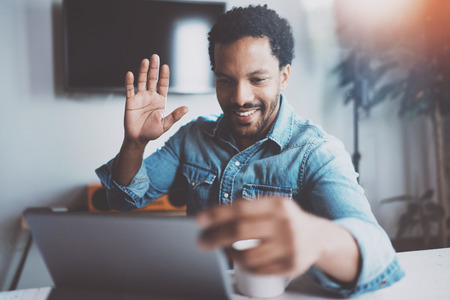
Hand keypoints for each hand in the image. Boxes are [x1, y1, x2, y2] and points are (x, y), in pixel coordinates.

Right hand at [124, 55, 187, 147]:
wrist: (138, 138)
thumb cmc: (152, 132)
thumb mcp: (166, 124)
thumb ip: (175, 115)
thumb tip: (186, 108)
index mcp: (160, 100)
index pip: (163, 85)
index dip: (164, 76)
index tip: (166, 66)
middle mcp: (150, 96)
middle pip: (152, 79)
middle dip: (154, 69)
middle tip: (155, 57)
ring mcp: (140, 97)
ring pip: (142, 81)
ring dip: (143, 71)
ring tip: (145, 61)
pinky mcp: (130, 101)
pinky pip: (130, 89)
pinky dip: (129, 82)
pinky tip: (130, 74)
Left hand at [196, 198, 322, 277]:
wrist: (318, 237)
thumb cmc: (287, 220)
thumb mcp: (273, 206)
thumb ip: (248, 208)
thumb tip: (212, 217)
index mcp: (278, 205)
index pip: (240, 209)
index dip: (217, 214)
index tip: (200, 220)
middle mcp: (285, 224)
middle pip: (240, 231)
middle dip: (215, 237)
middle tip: (201, 242)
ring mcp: (289, 246)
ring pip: (247, 256)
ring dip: (229, 254)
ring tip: (224, 251)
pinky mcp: (290, 265)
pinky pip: (259, 270)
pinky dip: (245, 266)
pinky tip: (241, 260)